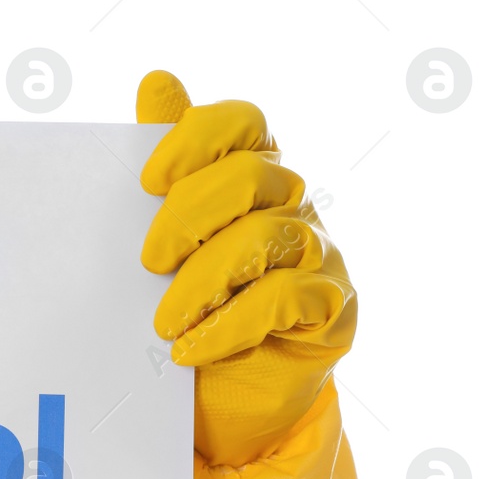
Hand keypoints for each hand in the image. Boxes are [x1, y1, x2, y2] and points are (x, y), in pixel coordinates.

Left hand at [135, 71, 355, 466]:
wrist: (224, 397)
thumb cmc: (193, 305)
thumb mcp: (168, 238)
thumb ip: (166, 166)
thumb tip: (157, 80)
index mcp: (253, 172)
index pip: (243, 123)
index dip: (194, 139)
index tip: (146, 181)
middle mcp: (292, 202)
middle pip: (252, 174)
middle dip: (188, 215)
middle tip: (147, 262)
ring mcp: (318, 253)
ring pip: (266, 238)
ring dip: (202, 282)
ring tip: (162, 322)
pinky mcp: (332, 308)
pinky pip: (286, 298)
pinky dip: (230, 325)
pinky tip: (190, 348)